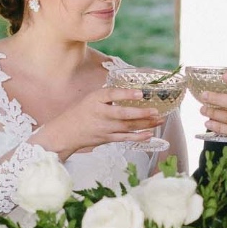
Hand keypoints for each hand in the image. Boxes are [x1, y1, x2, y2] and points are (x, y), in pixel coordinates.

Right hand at [37, 86, 164, 158]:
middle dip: (141, 114)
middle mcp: (100, 114)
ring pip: (128, 127)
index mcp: (95, 99)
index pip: (111, 94)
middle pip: (123, 115)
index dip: (126, 94)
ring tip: (160, 119)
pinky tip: (150, 134)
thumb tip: (130, 89)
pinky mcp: (108, 138)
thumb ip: (108, 94)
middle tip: (156, 110)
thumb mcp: (91, 97)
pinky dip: (138, 137)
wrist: (66, 132)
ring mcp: (105, 128)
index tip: (140, 93)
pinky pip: (125, 138)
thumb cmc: (80, 112)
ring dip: (145, 124)